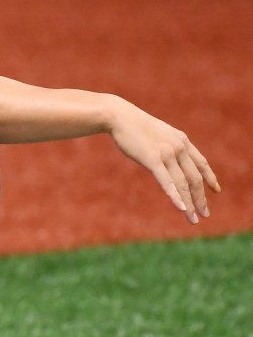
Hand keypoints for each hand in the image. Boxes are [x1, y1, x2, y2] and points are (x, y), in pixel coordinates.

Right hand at [106, 97, 220, 222]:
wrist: (120, 116)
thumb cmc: (134, 126)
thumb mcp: (158, 134)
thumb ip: (167, 145)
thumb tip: (168, 158)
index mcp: (182, 140)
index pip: (201, 163)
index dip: (210, 178)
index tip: (216, 190)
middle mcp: (179, 147)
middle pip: (195, 178)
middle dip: (201, 198)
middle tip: (205, 214)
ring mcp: (167, 153)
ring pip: (183, 183)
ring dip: (190, 203)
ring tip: (194, 219)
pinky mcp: (153, 159)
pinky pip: (167, 182)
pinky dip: (176, 196)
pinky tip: (182, 208)